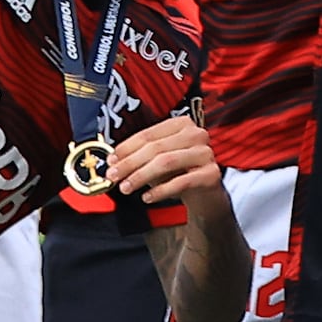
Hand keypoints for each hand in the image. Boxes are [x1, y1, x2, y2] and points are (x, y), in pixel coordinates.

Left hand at [101, 114, 221, 206]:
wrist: (204, 192)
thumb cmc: (178, 172)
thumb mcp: (157, 159)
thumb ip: (138, 156)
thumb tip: (112, 161)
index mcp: (182, 124)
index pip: (148, 134)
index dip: (126, 148)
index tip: (110, 161)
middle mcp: (196, 134)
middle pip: (156, 148)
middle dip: (130, 163)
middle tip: (113, 176)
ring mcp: (206, 153)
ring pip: (166, 162)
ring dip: (141, 176)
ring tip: (126, 188)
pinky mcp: (211, 174)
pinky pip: (181, 182)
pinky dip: (161, 190)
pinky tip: (147, 197)